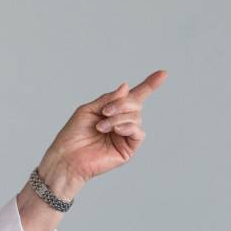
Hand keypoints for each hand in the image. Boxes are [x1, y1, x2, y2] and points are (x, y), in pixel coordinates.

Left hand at [37, 69, 166, 196]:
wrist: (67, 158)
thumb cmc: (73, 135)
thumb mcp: (88, 110)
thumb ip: (108, 99)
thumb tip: (126, 87)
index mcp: (113, 111)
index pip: (134, 96)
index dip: (149, 85)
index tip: (163, 73)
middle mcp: (122, 122)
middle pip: (136, 104)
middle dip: (122, 104)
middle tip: (105, 112)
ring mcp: (126, 136)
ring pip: (136, 117)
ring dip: (118, 118)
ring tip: (101, 127)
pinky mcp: (128, 149)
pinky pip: (138, 133)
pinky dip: (127, 127)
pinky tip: (115, 130)